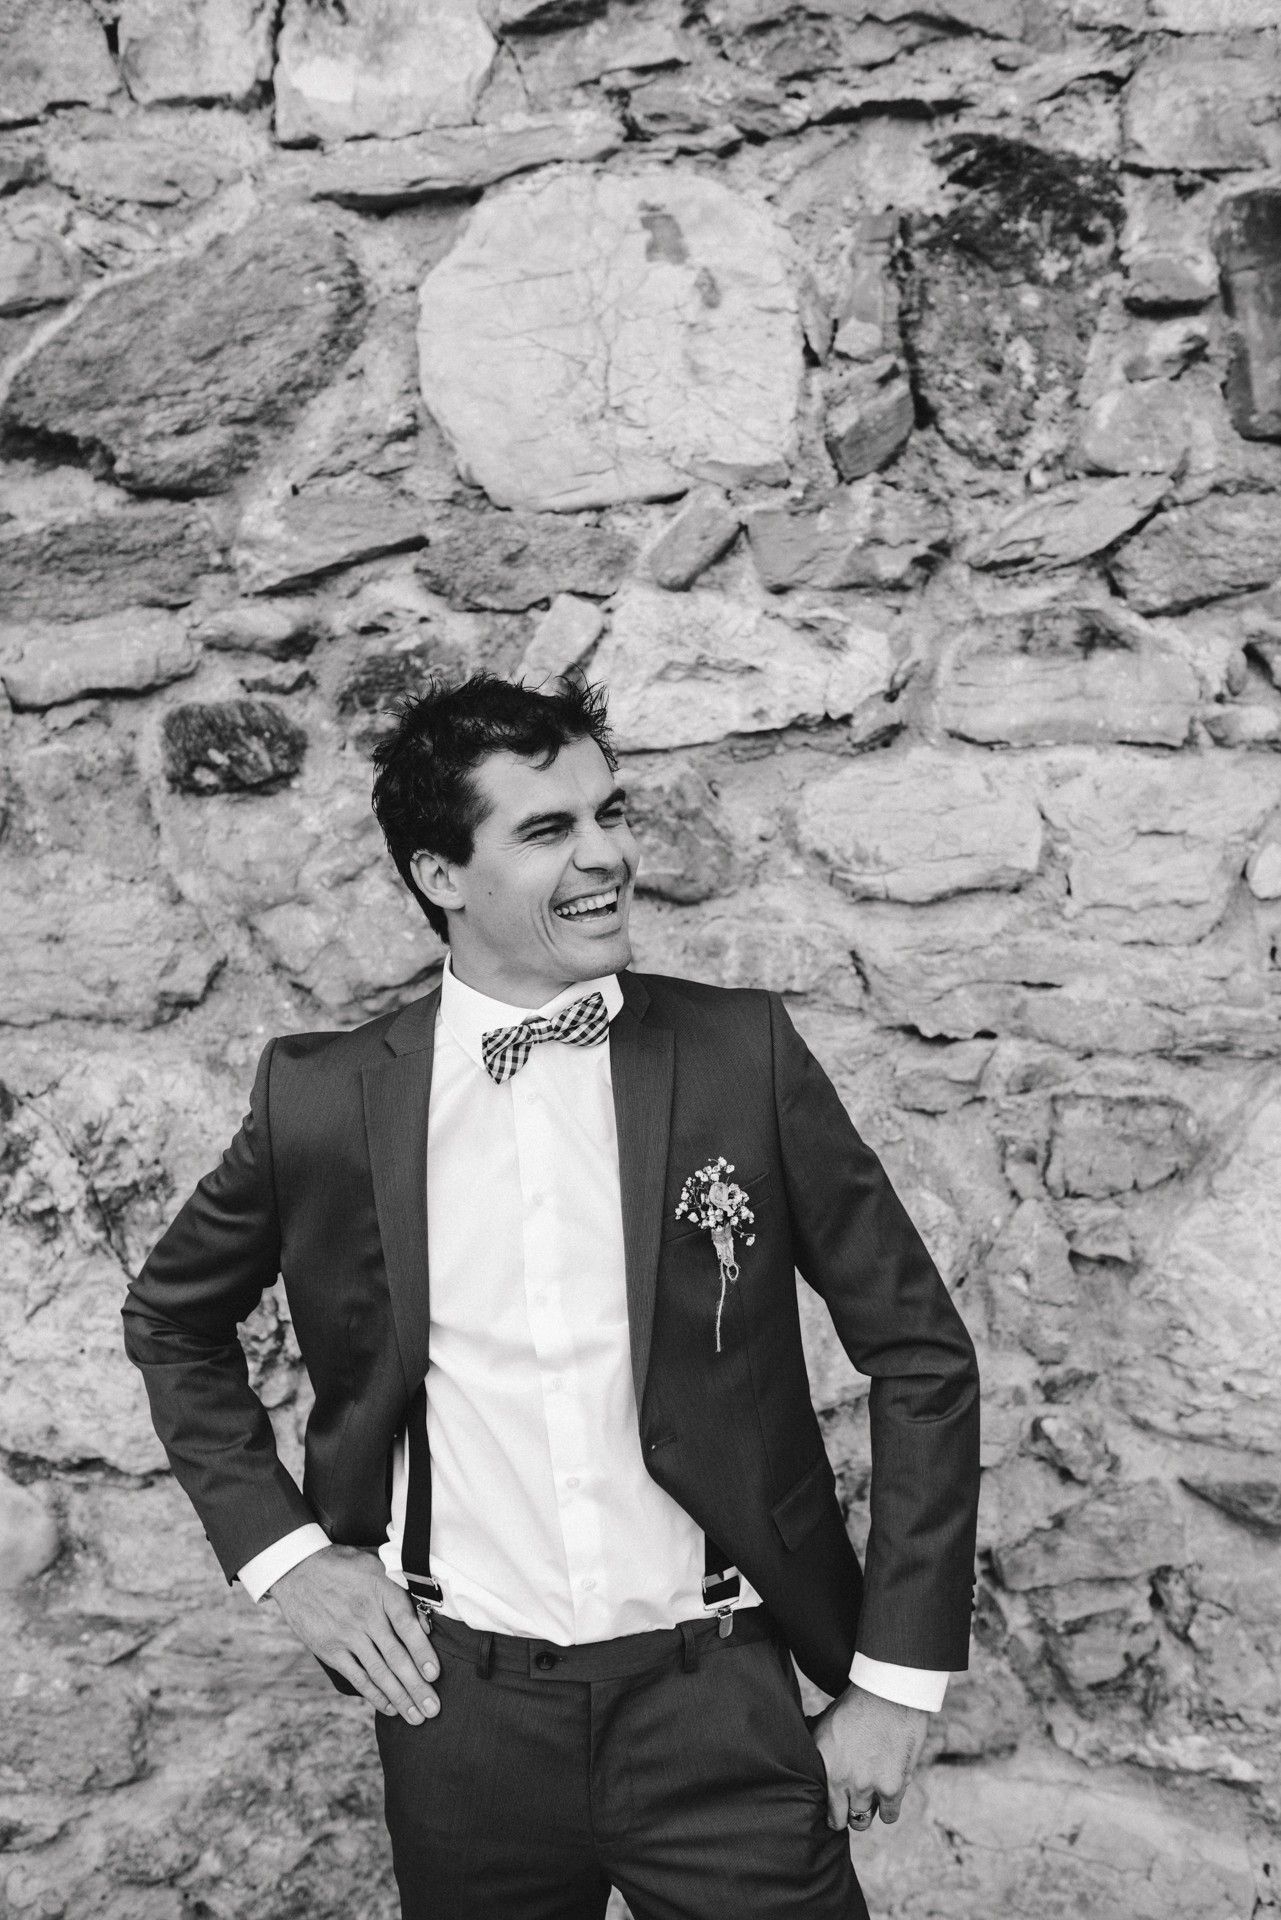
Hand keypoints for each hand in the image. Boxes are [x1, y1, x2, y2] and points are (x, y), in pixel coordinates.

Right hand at [270, 1545, 439, 1722]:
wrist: (300, 1569)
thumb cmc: (347, 1567)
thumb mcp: (379, 1567)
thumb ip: (403, 1594)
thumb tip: (427, 1625)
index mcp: (383, 1592)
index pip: (408, 1627)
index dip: (423, 1652)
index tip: (435, 1675)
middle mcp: (367, 1615)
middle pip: (396, 1657)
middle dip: (416, 1687)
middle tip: (433, 1709)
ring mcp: (347, 1635)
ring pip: (378, 1672)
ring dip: (399, 1697)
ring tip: (416, 1717)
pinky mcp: (330, 1650)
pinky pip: (356, 1676)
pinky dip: (374, 1694)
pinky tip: (389, 1707)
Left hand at [809, 1685, 928, 1834]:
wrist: (888, 1693)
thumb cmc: (856, 1703)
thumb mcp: (825, 1724)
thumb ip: (820, 1751)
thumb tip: (811, 1764)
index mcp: (825, 1767)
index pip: (825, 1809)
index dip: (832, 1811)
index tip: (837, 1808)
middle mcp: (842, 1781)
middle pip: (843, 1819)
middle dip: (848, 1814)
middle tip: (853, 1805)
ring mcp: (867, 1787)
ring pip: (864, 1818)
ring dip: (868, 1810)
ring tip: (871, 1798)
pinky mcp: (892, 1787)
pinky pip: (889, 1815)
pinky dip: (889, 1808)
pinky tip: (888, 1797)